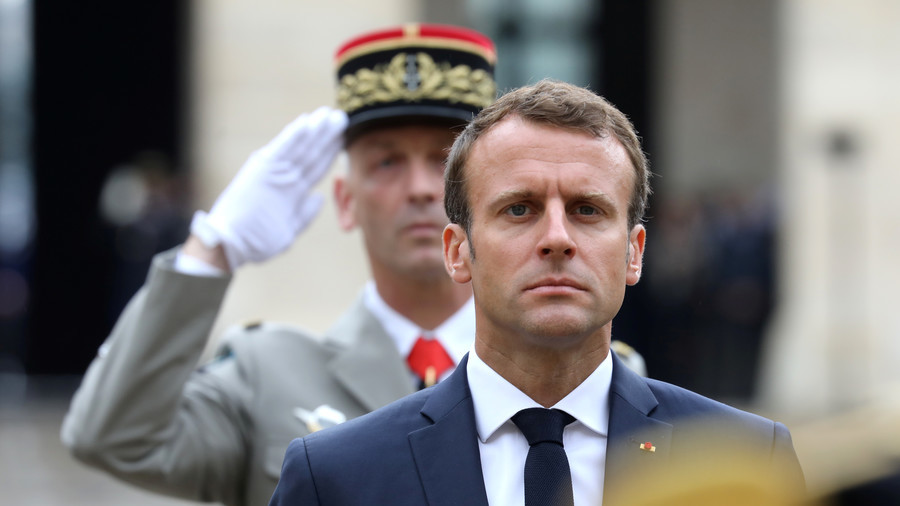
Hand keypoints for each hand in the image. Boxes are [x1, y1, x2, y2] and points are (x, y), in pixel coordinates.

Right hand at [191, 106, 347, 269]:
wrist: (230, 244)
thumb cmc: (255, 241)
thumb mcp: (288, 230)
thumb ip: (305, 214)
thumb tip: (319, 197)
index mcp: (292, 191)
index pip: (317, 167)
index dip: (331, 152)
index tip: (345, 138)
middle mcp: (284, 178)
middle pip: (312, 153)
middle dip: (327, 135)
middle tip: (342, 116)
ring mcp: (274, 172)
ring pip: (300, 147)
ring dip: (315, 130)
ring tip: (329, 113)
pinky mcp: (262, 169)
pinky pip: (281, 149)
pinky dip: (293, 135)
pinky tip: (305, 121)